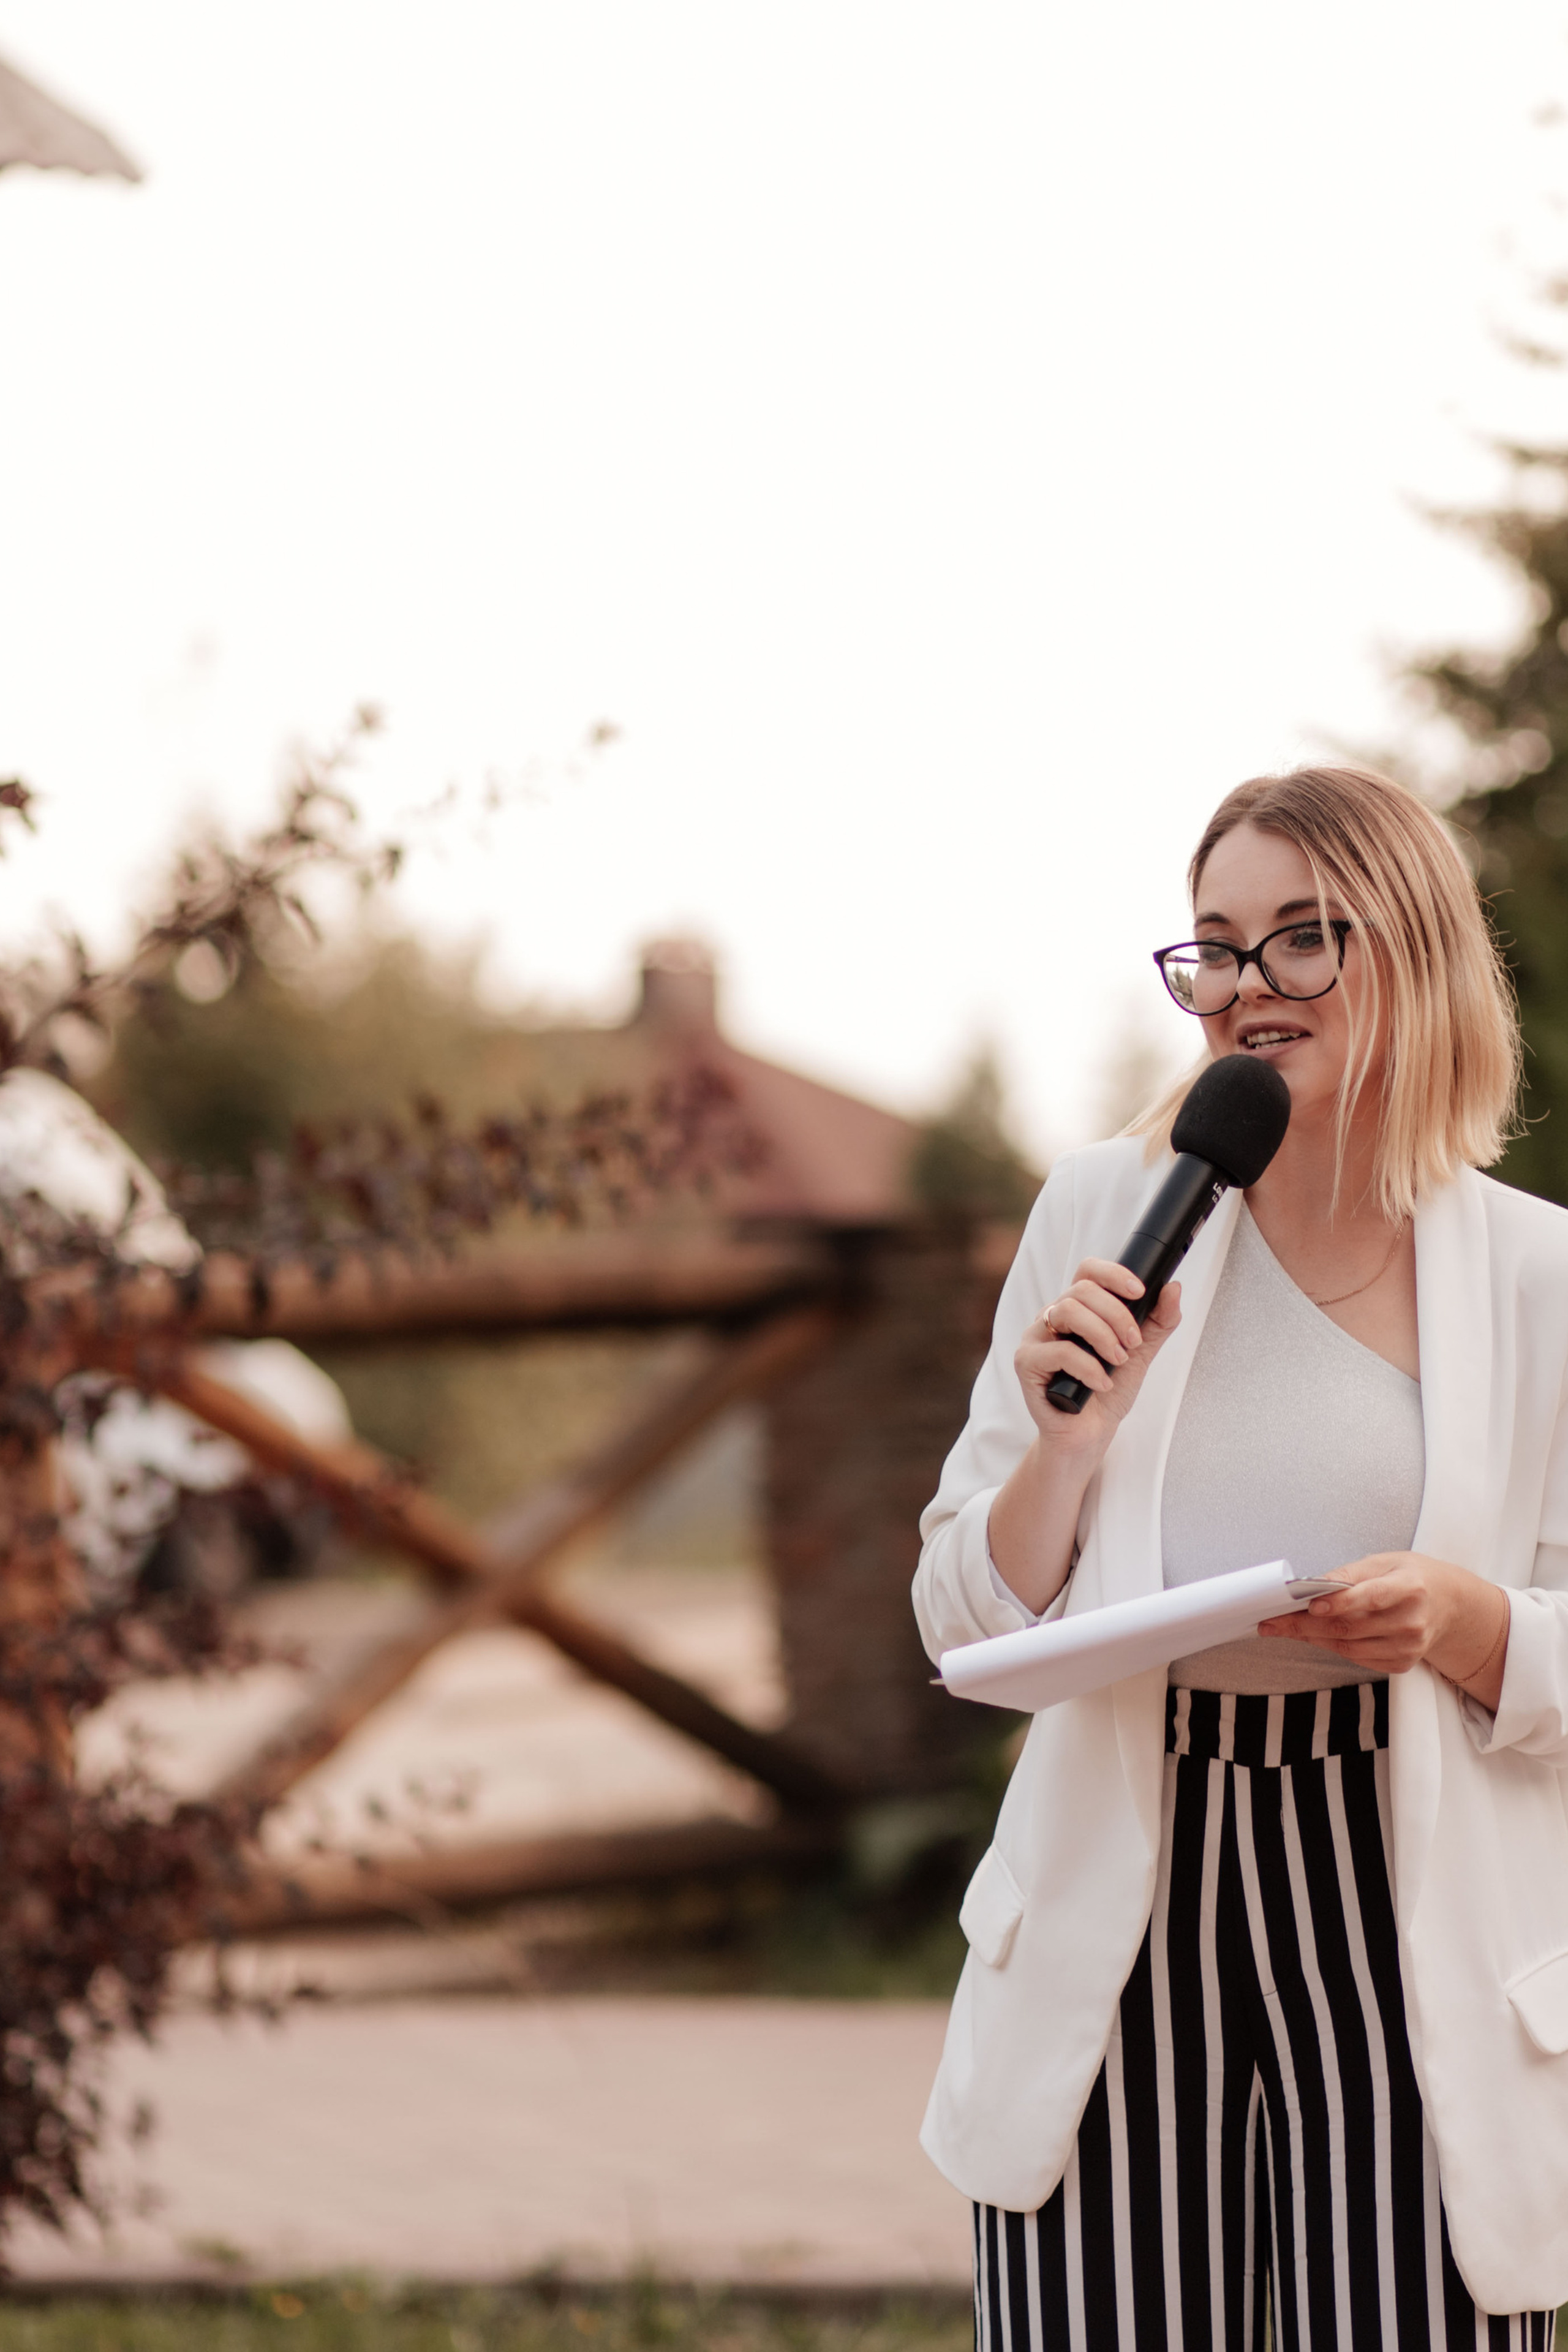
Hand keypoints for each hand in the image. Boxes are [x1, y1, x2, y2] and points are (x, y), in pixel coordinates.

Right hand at [1014, 1257, 1182, 1452]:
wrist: (1089, 1434)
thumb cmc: (1108, 1392)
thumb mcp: (1140, 1353)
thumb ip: (1157, 1322)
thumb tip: (1173, 1288)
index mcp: (1078, 1308)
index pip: (1088, 1271)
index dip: (1113, 1274)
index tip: (1140, 1292)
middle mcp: (1053, 1317)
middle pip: (1081, 1289)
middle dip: (1116, 1313)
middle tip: (1133, 1342)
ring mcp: (1036, 1338)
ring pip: (1067, 1311)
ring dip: (1102, 1335)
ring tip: (1118, 1361)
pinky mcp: (1026, 1362)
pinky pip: (1058, 1351)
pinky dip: (1088, 1367)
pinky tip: (1101, 1383)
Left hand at [1258, 1551, 1509, 1704]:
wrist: (1450, 1605)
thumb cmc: (1411, 1577)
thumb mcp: (1385, 1561)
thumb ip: (1350, 1574)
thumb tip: (1313, 1586)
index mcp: (1410, 1587)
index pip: (1371, 1597)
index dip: (1339, 1603)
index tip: (1308, 1604)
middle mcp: (1412, 1621)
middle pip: (1351, 1627)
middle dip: (1305, 1624)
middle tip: (1272, 1621)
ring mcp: (1408, 1647)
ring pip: (1348, 1647)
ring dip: (1311, 1637)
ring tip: (1282, 1628)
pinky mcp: (1402, 1663)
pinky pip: (1358, 1658)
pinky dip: (1331, 1646)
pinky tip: (1313, 1635)